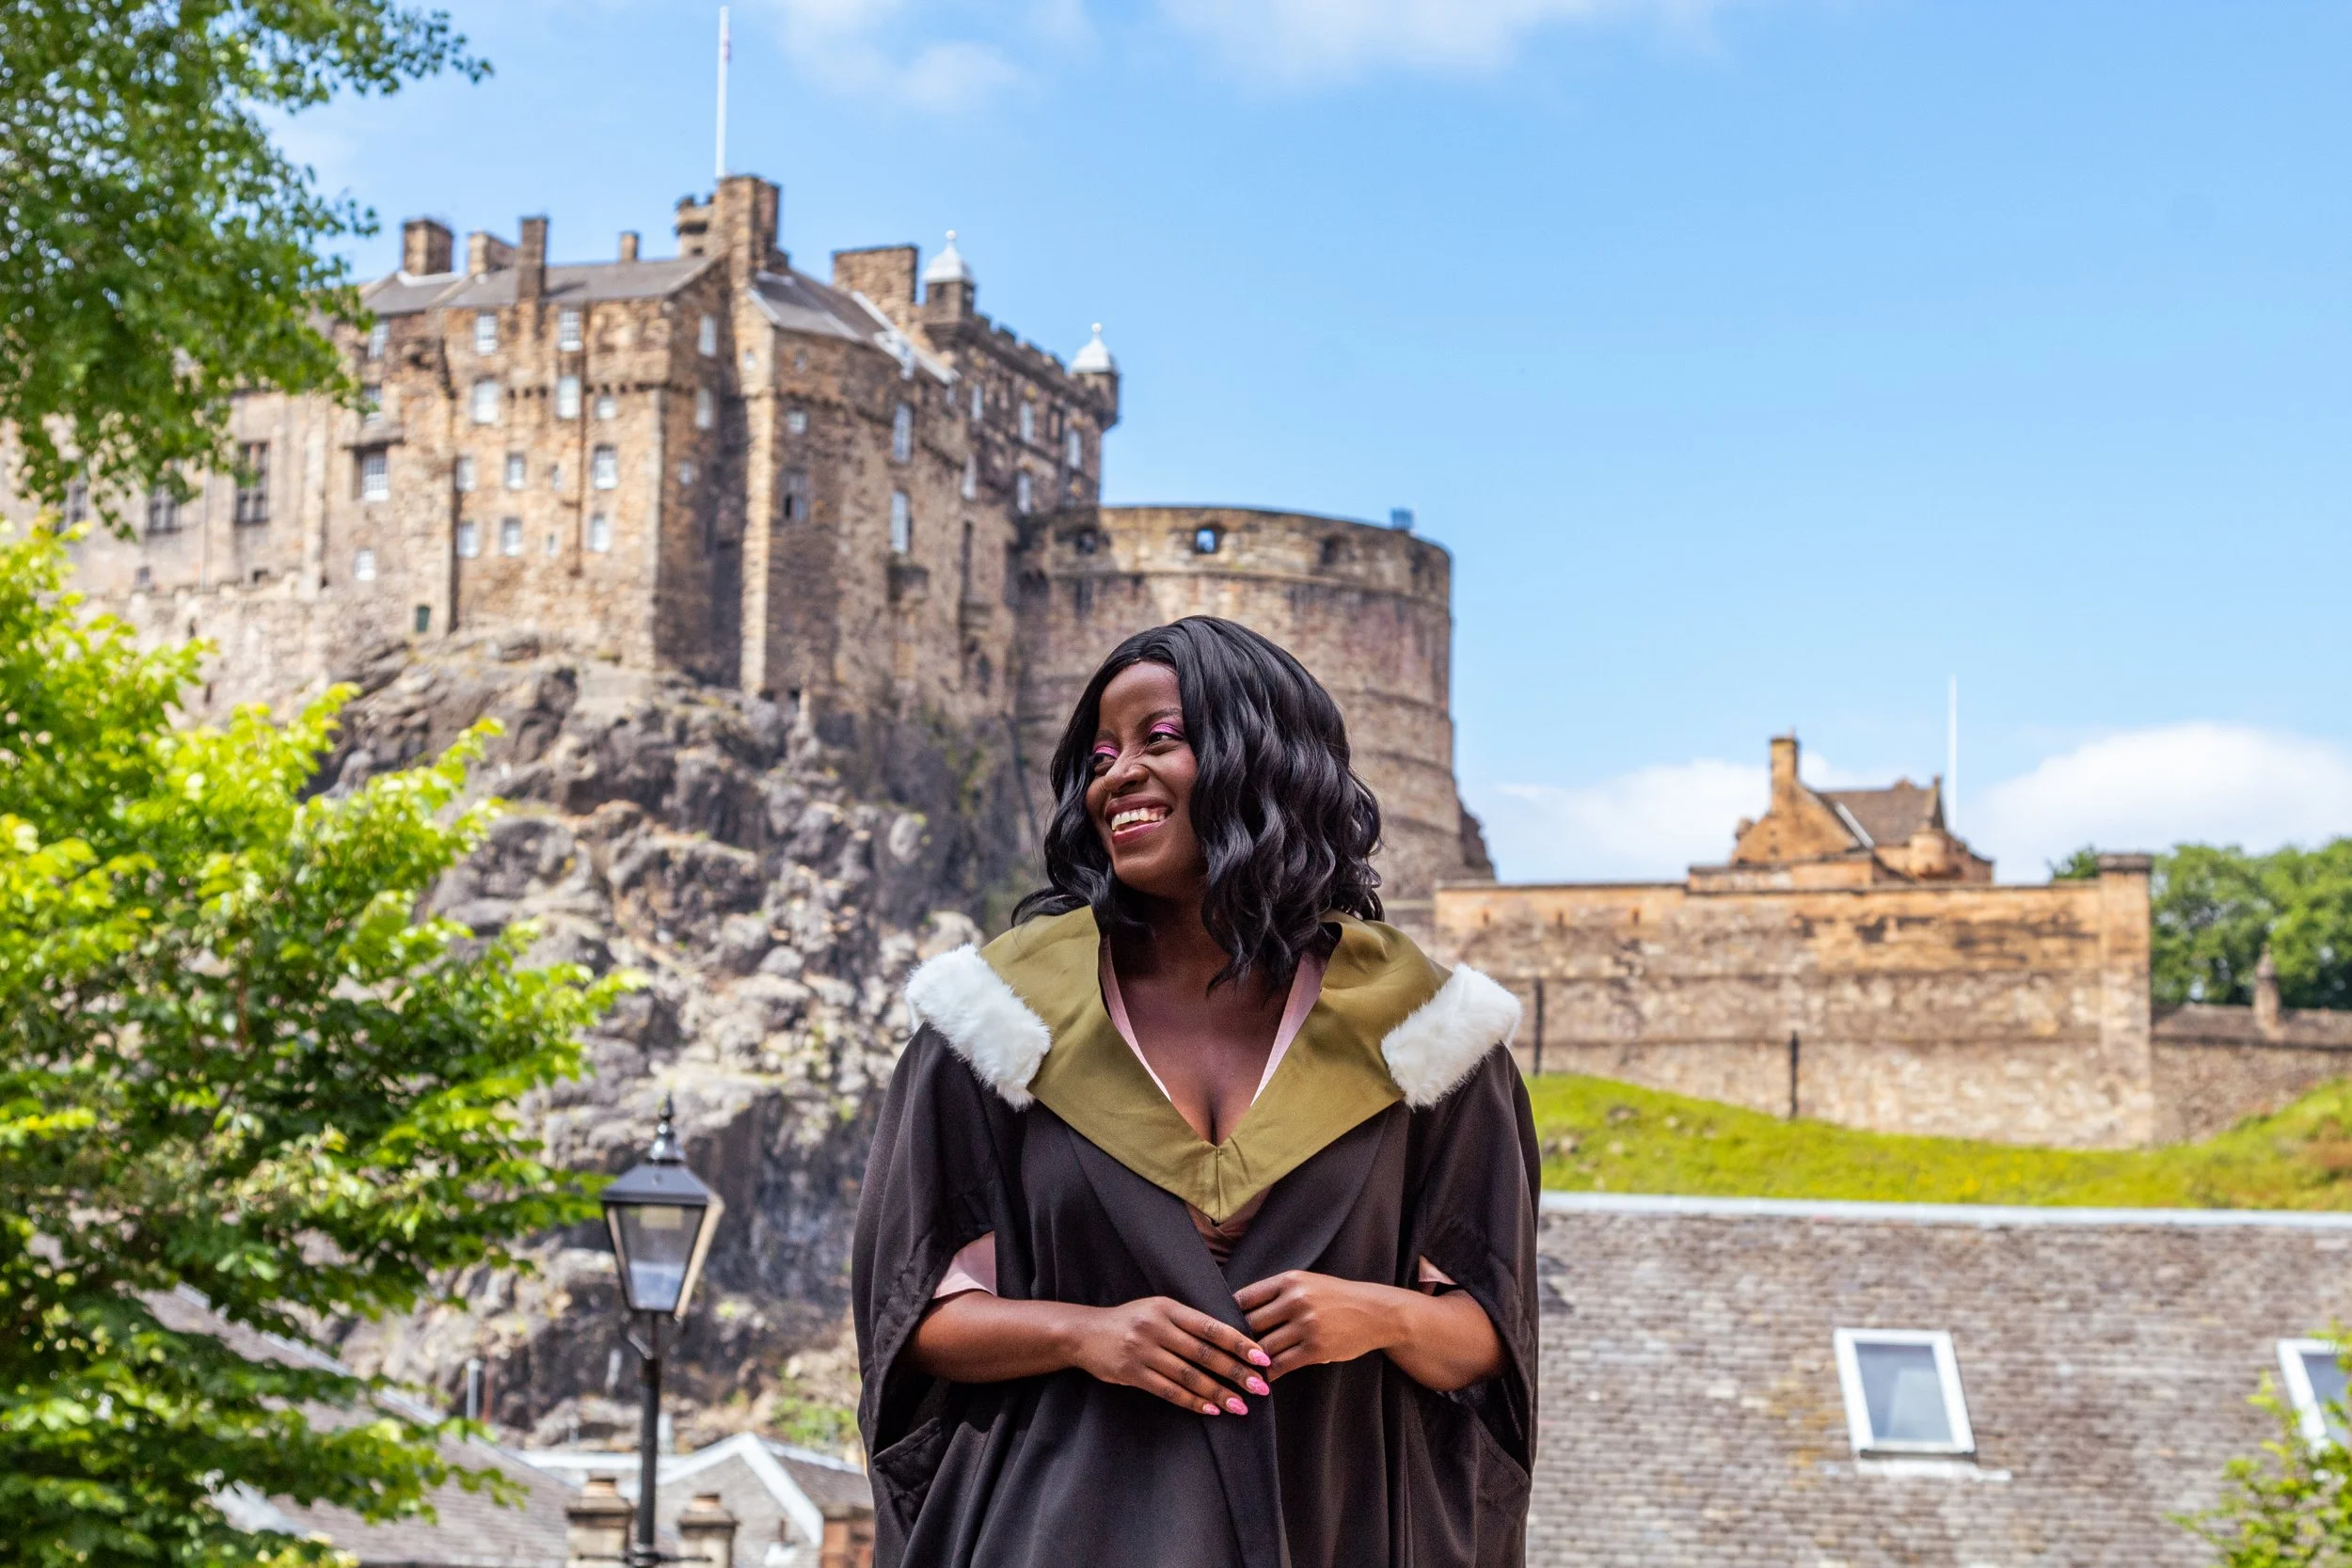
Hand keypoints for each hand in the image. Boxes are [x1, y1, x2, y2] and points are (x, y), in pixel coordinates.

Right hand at [1068, 1295, 1272, 1415]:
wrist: (1085, 1333)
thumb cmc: (1131, 1320)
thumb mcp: (1158, 1309)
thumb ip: (1188, 1322)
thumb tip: (1232, 1340)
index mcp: (1168, 1307)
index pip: (1211, 1327)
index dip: (1239, 1343)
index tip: (1263, 1357)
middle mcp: (1156, 1327)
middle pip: (1204, 1353)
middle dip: (1235, 1372)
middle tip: (1260, 1386)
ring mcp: (1143, 1351)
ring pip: (1189, 1376)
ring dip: (1218, 1392)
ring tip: (1240, 1405)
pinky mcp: (1132, 1373)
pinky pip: (1168, 1391)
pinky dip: (1192, 1401)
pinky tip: (1211, 1409)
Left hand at [1233, 1270, 1405, 1379]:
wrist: (1375, 1312)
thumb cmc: (1336, 1298)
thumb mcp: (1307, 1284)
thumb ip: (1277, 1293)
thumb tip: (1240, 1309)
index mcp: (1289, 1281)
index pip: (1245, 1298)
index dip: (1228, 1314)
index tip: (1219, 1327)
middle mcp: (1296, 1300)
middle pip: (1250, 1324)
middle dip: (1236, 1340)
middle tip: (1221, 1354)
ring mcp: (1306, 1325)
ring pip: (1263, 1347)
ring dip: (1249, 1360)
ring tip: (1236, 1369)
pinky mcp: (1316, 1349)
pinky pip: (1281, 1365)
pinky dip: (1267, 1374)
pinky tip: (1259, 1379)